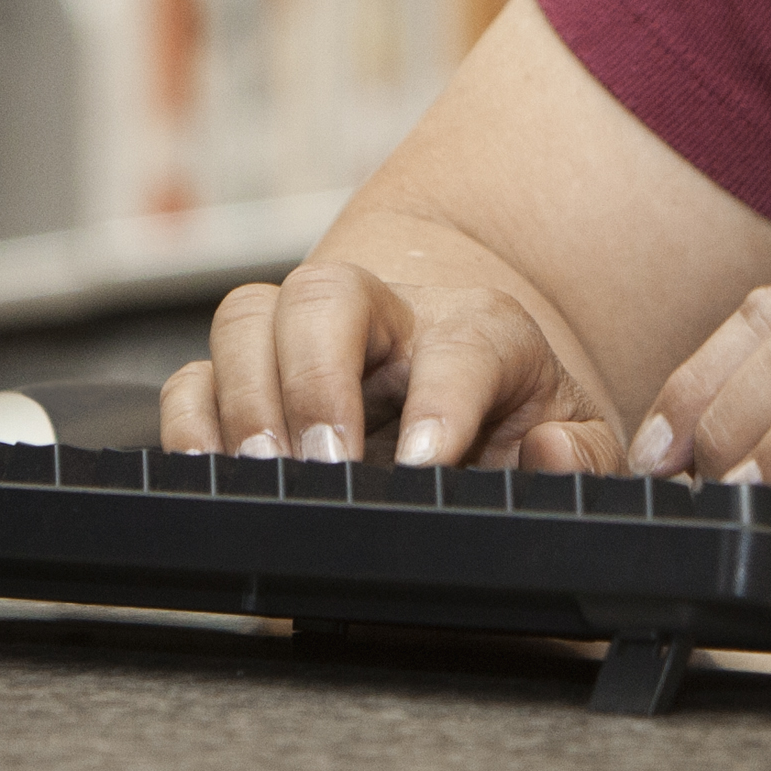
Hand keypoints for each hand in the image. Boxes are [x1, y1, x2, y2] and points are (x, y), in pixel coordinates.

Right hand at [161, 254, 628, 474]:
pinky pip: (193, 375)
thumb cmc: (512, 422)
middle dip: (316, 377)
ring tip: (267, 474)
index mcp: (479, 330)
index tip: (425, 464)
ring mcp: (306, 341)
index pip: (463, 343)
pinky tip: (212, 475)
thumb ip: (580, 456)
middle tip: (326, 464)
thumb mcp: (570, 440)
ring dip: (248, 397)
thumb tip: (546, 452)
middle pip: (330, 294)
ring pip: (249, 316)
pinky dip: (190, 422)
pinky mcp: (248, 378)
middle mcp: (386, 318)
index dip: (442, 400)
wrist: (460, 393)